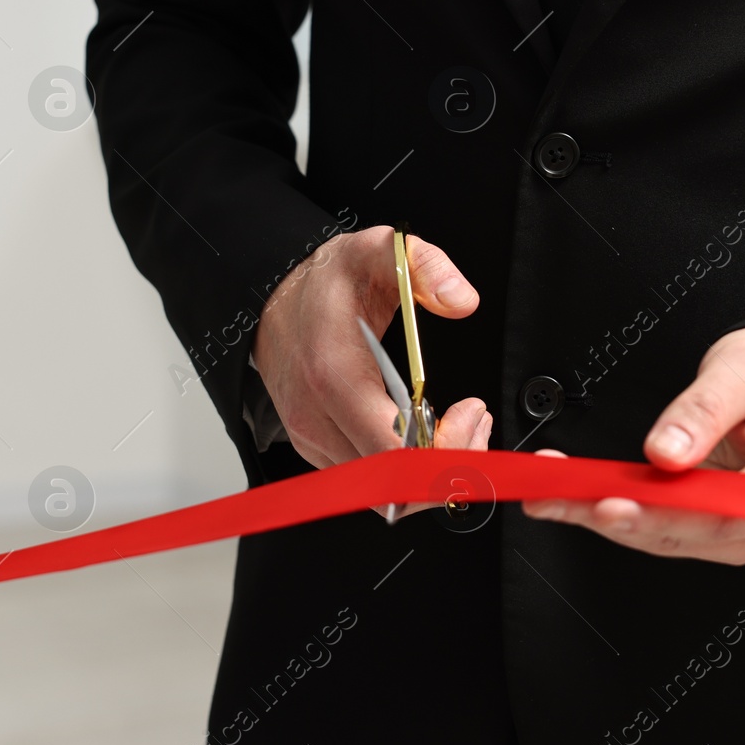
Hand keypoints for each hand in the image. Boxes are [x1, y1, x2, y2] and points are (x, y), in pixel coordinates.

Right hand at [252, 226, 492, 468]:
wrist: (271, 301)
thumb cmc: (325, 284)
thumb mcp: (377, 252)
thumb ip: (424, 265)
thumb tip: (461, 300)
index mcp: (334, 375)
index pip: (394, 451)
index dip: (444, 450)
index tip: (469, 414)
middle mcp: (316, 417)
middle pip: (393, 485)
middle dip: (448, 465)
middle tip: (474, 422)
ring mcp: (312, 438)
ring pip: (382, 493)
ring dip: (428, 470)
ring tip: (456, 426)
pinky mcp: (314, 448)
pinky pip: (367, 482)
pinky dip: (404, 469)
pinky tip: (425, 432)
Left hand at [521, 326, 744, 565]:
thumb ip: (705, 409)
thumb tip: (666, 451)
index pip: (721, 518)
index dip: (661, 517)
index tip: (612, 504)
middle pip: (678, 532)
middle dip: (610, 514)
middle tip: (556, 495)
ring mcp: (731, 529)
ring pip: (655, 533)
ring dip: (597, 514)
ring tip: (548, 492)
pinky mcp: (701, 521)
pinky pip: (651, 521)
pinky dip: (607, 506)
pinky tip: (570, 494)